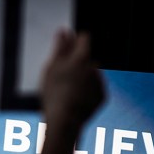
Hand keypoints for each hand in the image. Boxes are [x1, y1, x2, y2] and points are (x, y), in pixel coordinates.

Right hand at [30, 28, 105, 153]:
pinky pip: (94, 89)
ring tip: (67, 91)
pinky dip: (87, 92)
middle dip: (77, 63)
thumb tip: (64, 32)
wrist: (64, 121)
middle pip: (87, 58)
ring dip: (82, 78)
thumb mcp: (51, 68)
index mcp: (82, 58)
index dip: (75, 42)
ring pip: (91, 74)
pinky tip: (74, 99)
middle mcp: (95, 68)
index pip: (84, 38)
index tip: (66, 49)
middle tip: (62, 76)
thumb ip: (59, 47)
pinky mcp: (102, 97)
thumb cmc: (54, 94)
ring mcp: (100, 83)